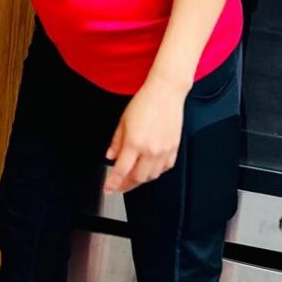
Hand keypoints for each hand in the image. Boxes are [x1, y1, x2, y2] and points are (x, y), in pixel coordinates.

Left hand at [103, 78, 185, 193]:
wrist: (166, 92)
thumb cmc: (144, 102)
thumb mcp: (123, 120)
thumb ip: (116, 141)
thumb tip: (110, 156)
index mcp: (135, 142)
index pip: (121, 171)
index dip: (113, 183)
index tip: (107, 189)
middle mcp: (150, 150)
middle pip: (137, 178)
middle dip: (126, 185)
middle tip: (118, 185)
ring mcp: (164, 150)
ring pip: (152, 176)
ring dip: (140, 179)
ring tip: (132, 178)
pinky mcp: (174, 148)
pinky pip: (165, 168)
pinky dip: (156, 172)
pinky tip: (149, 169)